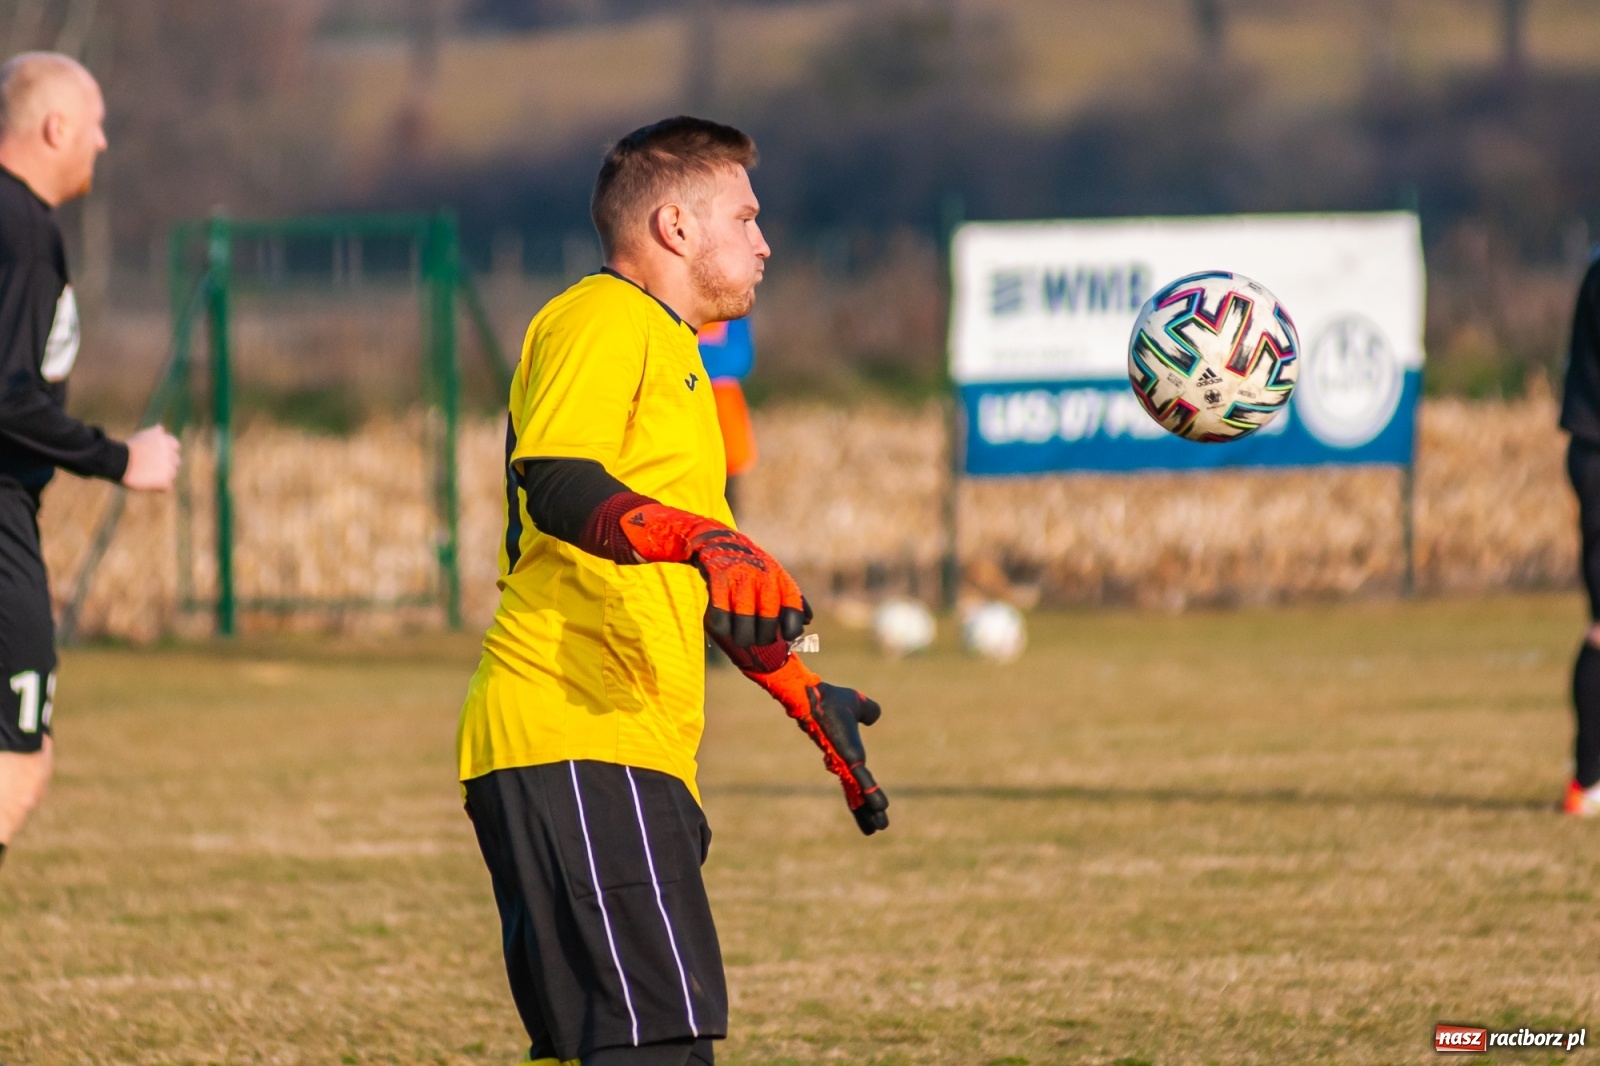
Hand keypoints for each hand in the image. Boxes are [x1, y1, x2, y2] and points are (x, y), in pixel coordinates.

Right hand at [122, 426, 179, 490]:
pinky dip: (158, 487)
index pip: (175, 446)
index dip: (165, 451)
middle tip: (149, 467)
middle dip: (165, 464)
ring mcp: (168, 467)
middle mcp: (170, 453)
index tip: (154, 455)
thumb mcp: (141, 436)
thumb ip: (154, 434)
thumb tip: (160, 428)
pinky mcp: (164, 481)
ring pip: (171, 474)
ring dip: (162, 476)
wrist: (116, 460)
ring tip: (146, 476)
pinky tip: (146, 484)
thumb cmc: (125, 448)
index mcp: (165, 440)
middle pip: (175, 461)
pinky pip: (165, 487)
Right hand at [620, 502, 807, 645]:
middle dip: (761, 638)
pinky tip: (720, 627)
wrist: (716, 538)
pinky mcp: (718, 577)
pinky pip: (719, 612)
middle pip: (767, 620)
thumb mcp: (773, 574)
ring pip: (743, 621)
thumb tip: (806, 623)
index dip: (790, 627)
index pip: (792, 606)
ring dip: (741, 637)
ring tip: (738, 639)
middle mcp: (762, 575)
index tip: (785, 637)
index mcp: (778, 576)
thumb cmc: (748, 564)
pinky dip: (720, 626)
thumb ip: (791, 598)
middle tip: (755, 641)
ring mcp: (739, 576)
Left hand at [747, 656, 889, 834]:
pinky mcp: (847, 758)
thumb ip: (868, 711)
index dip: (865, 795)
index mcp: (847, 755)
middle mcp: (844, 763)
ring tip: (879, 828)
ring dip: (870, 810)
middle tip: (875, 829)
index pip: (857, 780)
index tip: (873, 808)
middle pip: (856, 793)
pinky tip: (881, 807)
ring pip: (859, 792)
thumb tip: (873, 717)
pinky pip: (862, 779)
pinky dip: (871, 793)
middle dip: (865, 812)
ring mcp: (845, 762)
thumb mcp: (857, 705)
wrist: (813, 695)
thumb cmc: (829, 700)